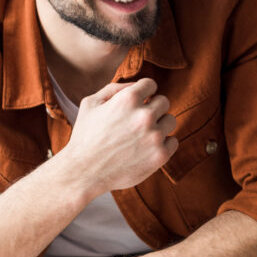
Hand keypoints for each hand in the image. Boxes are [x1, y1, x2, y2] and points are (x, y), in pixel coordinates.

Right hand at [60, 79, 177, 194]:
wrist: (83, 172)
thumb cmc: (85, 137)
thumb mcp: (91, 104)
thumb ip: (114, 89)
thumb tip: (136, 85)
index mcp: (128, 99)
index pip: (151, 84)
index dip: (144, 92)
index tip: (139, 102)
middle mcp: (144, 115)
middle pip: (164, 102)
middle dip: (152, 108)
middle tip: (138, 121)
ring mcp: (154, 136)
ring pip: (171, 121)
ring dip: (160, 125)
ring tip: (142, 136)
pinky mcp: (160, 155)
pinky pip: (173, 142)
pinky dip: (163, 144)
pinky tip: (147, 148)